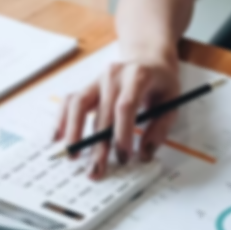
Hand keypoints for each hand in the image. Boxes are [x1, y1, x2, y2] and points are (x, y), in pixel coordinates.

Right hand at [54, 58, 180, 179]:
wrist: (148, 59)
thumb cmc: (160, 82)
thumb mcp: (172, 102)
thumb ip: (160, 129)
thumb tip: (144, 154)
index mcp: (138, 76)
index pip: (125, 106)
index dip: (122, 133)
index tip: (124, 157)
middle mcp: (114, 75)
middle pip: (102, 113)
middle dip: (98, 146)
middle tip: (96, 170)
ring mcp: (97, 80)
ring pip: (78, 105)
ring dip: (73, 132)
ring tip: (72, 156)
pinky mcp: (88, 86)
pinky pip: (69, 102)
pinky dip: (62, 120)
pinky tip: (57, 138)